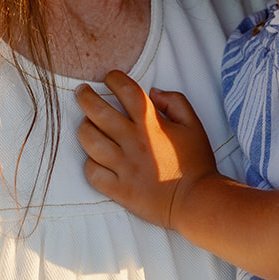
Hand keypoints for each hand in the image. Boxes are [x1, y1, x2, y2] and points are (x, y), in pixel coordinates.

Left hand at [75, 70, 217, 230]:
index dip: (114, 79)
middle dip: (85, 96)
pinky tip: (94, 157)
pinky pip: (92, 172)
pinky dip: (90, 163)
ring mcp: (123, 166)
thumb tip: (153, 92)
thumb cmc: (196, 162)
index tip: (109, 78)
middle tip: (82, 92)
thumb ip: (175, 102)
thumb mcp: (194, 125)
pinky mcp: (118, 189)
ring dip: (84, 128)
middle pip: (98, 111)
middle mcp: (133, 142)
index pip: (126, 90)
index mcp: (151, 124)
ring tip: (86, 124)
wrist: (196, 201)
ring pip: (89, 140)